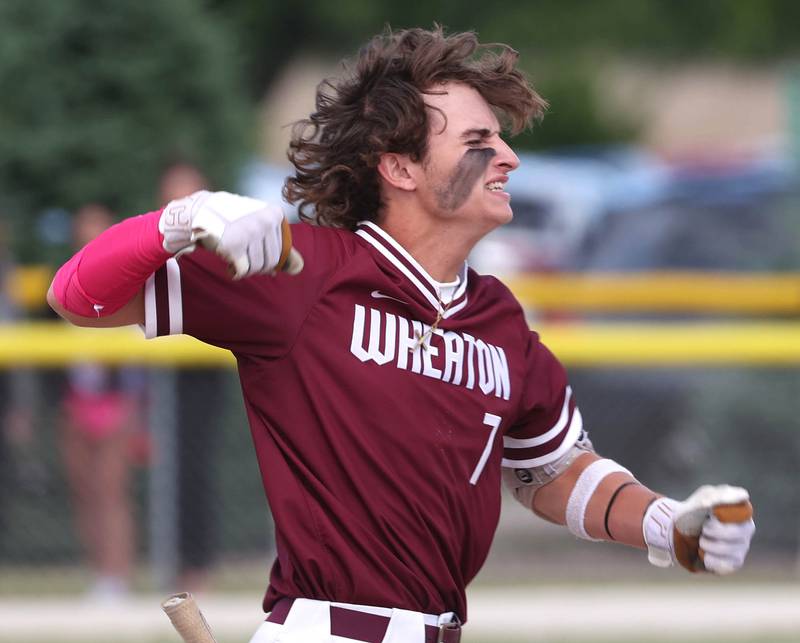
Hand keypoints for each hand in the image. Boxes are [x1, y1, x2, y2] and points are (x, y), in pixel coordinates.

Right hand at [159, 190, 302, 278]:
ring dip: (245, 269)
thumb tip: (298, 268)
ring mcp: (250, 232)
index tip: (254, 252)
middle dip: (256, 266)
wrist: (198, 212)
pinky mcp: (234, 244)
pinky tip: (229, 264)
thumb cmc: (231, 221)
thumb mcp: (260, 226)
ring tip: (234, 257)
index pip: (282, 253)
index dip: (269, 260)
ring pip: (257, 267)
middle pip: (270, 262)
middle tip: (242, 258)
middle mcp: (265, 221)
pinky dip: (235, 272)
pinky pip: (242, 271)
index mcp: (275, 215)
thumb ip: (281, 246)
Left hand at [644, 485, 754, 574]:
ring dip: (707, 544)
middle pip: (734, 534)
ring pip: (728, 551)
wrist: (680, 531)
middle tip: (704, 528)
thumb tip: (744, 495)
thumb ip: (720, 495)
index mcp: (743, 512)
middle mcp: (746, 530)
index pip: (742, 516)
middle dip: (711, 531)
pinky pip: (724, 565)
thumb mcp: (703, 497)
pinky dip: (709, 559)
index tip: (711, 516)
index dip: (722, 517)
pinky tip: (704, 553)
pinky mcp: (734, 563)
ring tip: (702, 539)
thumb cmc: (694, 511)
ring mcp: (742, 548)